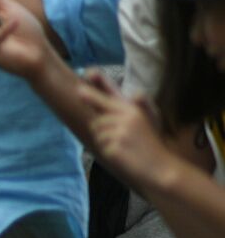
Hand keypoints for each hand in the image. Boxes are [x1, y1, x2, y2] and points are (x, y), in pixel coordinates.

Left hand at [80, 73, 172, 188]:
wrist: (159, 166)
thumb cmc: (149, 144)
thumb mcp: (145, 122)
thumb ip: (130, 109)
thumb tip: (134, 94)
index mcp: (134, 109)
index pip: (113, 93)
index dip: (100, 82)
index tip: (88, 70)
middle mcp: (127, 116)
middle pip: (99, 108)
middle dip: (90, 99)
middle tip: (78, 91)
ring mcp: (120, 130)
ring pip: (97, 128)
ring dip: (103, 137)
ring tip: (121, 144)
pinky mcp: (115, 145)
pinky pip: (100, 143)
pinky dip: (107, 149)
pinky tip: (121, 153)